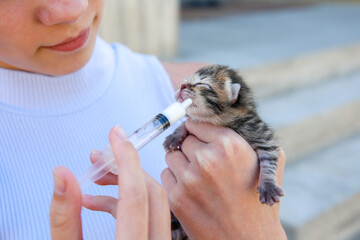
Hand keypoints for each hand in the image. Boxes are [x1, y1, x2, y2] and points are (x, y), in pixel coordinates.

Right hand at [50, 126, 170, 239]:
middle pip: (152, 193)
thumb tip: (63, 175)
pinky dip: (127, 204)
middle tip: (99, 158)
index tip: (116, 135)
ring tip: (97, 178)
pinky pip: (152, 215)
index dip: (125, 159)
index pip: (135, 196)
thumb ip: (64, 217)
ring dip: (126, 184)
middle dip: (125, 168)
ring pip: (155, 202)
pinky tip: (99, 202)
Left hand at [161, 119, 286, 239]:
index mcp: (230, 145)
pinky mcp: (176, 198)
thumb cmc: (258, 201)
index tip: (201, 138)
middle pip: (184, 139)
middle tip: (206, 163)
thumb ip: (251, 138)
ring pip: (172, 155)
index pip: (197, 123)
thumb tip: (228, 119)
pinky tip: (193, 190)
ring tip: (200, 178)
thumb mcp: (268, 164)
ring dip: (183, 163)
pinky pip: (166, 175)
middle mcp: (207, 159)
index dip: (200, 131)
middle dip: (193, 148)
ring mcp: (189, 179)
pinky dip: (176, 180)